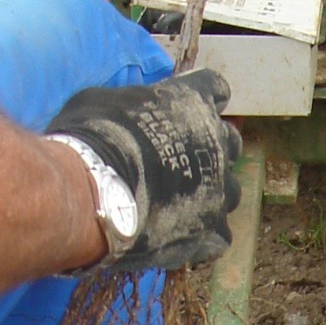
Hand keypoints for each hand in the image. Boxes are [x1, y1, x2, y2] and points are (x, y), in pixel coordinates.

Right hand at [45, 69, 241, 271]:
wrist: (96, 193)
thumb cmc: (94, 137)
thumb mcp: (104, 101)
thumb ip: (132, 105)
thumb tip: (126, 112)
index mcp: (194, 102)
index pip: (216, 90)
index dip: (203, 99)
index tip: (190, 108)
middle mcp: (217, 144)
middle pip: (230, 141)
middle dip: (213, 148)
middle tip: (185, 158)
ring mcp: (220, 192)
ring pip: (231, 191)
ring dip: (212, 194)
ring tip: (182, 203)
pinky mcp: (211, 232)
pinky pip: (219, 235)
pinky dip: (204, 234)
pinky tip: (182, 235)